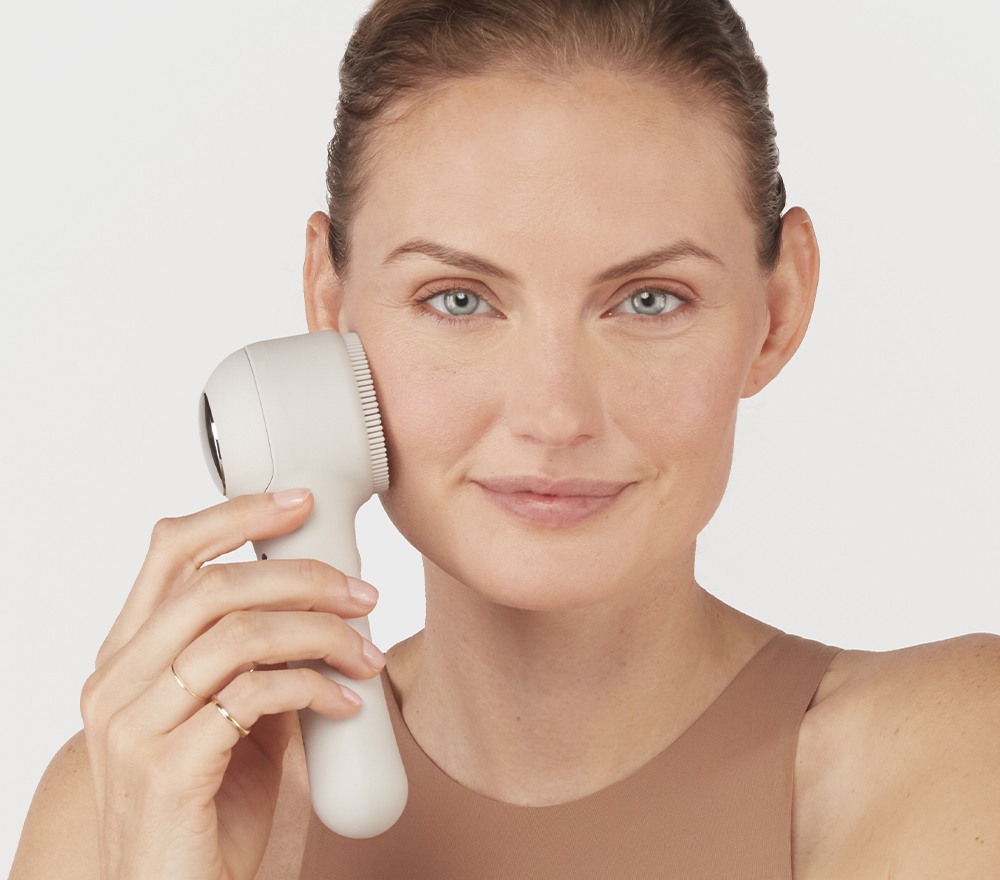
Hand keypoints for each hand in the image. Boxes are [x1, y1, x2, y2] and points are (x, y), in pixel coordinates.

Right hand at [80, 489, 385, 879]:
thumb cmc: (206, 807)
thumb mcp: (229, 717)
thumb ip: (255, 660)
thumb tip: (318, 605)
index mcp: (127, 658)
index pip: (169, 553)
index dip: (236, 515)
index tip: (299, 503)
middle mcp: (116, 683)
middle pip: (213, 586)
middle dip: (302, 578)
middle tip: (361, 594)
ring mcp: (133, 727)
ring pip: (236, 635)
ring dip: (319, 633)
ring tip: (364, 654)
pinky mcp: (167, 769)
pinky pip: (254, 696)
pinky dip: (313, 687)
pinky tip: (346, 702)